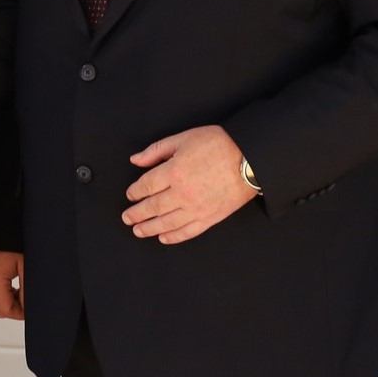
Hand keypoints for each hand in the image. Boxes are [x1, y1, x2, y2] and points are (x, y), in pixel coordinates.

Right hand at [0, 249, 25, 319]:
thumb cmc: (12, 237)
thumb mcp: (26, 266)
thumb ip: (27, 290)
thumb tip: (30, 307)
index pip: (5, 310)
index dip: (21, 313)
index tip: (31, 308)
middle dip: (14, 310)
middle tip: (27, 302)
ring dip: (7, 302)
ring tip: (21, 292)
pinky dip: (1, 294)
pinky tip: (12, 286)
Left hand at [122, 124, 257, 244]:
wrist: (250, 158)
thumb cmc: (219, 144)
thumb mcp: (184, 138)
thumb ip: (157, 150)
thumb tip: (135, 160)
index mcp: (174, 171)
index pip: (146, 186)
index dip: (135, 192)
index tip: (130, 195)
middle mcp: (182, 193)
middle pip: (152, 207)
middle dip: (136, 214)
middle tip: (126, 218)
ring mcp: (196, 208)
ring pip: (166, 223)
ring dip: (149, 228)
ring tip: (138, 230)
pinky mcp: (210, 218)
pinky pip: (188, 231)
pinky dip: (174, 237)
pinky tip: (163, 238)